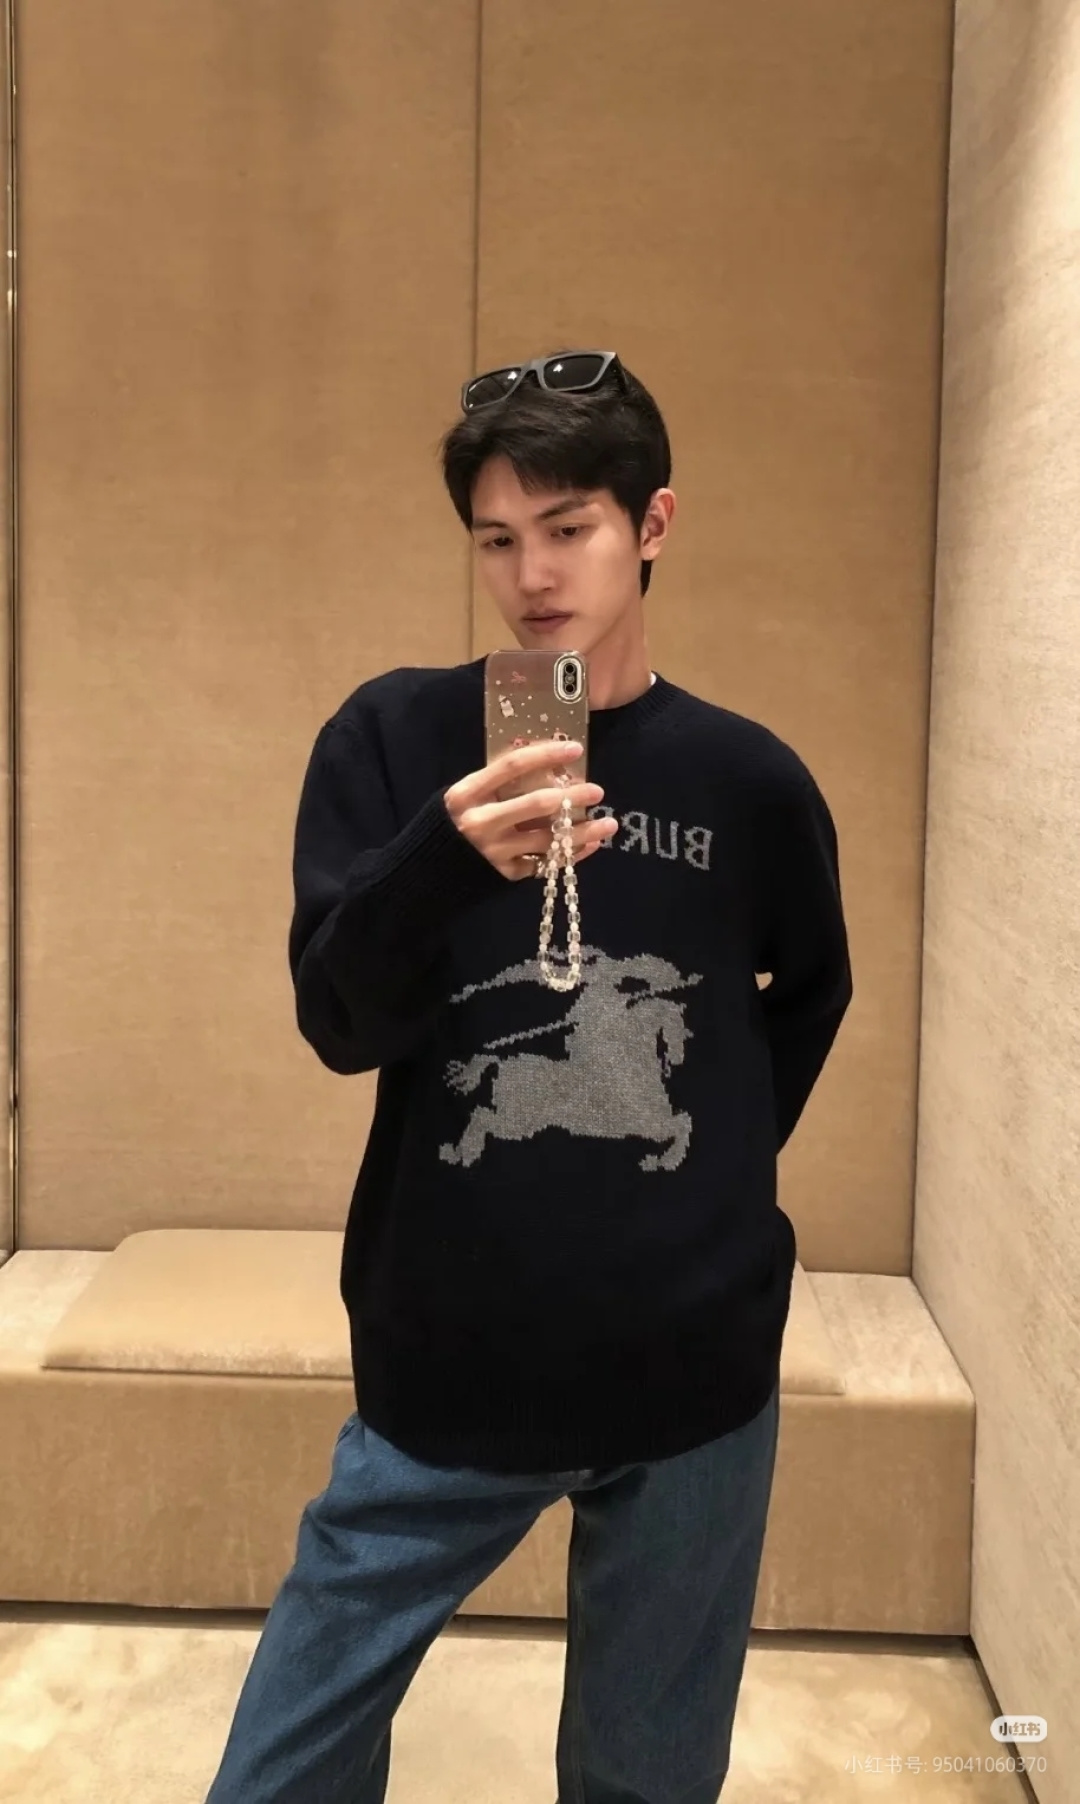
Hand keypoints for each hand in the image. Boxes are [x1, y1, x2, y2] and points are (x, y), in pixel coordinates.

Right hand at [445, 738, 618, 880]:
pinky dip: (571, 854)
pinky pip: (545, 861)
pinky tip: (590, 844)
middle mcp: (481, 821)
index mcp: (468, 793)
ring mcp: (495, 850)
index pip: (513, 765)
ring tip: (608, 824)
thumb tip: (548, 768)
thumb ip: (497, 784)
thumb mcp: (466, 797)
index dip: (547, 754)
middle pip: (537, 803)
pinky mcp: (505, 873)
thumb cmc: (453, 823)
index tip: (576, 749)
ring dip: (583, 831)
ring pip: (549, 838)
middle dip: (573, 796)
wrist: (428, 871)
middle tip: (597, 791)